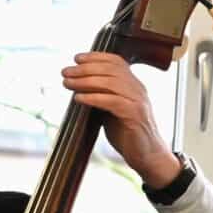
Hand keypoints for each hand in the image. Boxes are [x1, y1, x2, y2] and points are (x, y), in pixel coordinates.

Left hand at [62, 52, 180, 188]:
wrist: (146, 155)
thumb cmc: (127, 133)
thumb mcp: (111, 110)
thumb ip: (101, 96)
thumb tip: (78, 86)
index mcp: (133, 84)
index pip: (116, 62)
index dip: (96, 57)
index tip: (77, 58)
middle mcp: (137, 89)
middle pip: (111, 70)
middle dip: (85, 68)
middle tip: (66, 71)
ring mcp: (137, 101)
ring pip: (111, 83)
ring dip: (85, 81)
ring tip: (68, 83)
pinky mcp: (134, 116)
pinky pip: (113, 102)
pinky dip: (94, 98)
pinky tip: (79, 98)